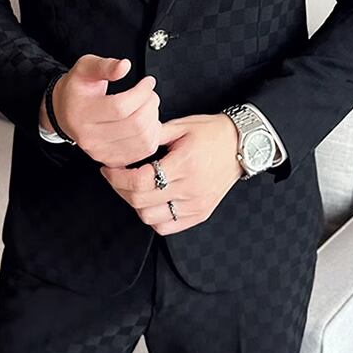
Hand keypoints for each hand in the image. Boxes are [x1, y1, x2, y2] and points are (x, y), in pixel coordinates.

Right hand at [42, 54, 161, 166]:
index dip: (141, 93)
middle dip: (150, 105)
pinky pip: (143, 152)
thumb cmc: (77, 89)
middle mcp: (90, 136)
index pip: (120, 107)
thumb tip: (125, 66)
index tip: (148, 82)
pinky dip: (152, 136)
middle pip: (135, 125)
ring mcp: (100, 151)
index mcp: (83, 112)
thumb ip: (105, 66)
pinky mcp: (110, 159)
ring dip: (154, 120)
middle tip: (150, 93)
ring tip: (149, 106)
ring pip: (142, 140)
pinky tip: (148, 122)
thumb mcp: (85, 68)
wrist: (64, 112)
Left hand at [100, 113, 242, 234]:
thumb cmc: (212, 132)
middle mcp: (191, 188)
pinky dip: (152, 217)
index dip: (118, 177)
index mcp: (185, 164)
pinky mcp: (200, 213)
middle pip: (141, 201)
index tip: (109, 168)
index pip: (141, 181)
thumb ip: (153, 133)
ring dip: (134, 204)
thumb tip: (127, 139)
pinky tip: (150, 201)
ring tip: (132, 187)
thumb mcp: (182, 125)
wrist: (242, 145)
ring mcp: (196, 204)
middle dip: (119, 189)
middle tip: (114, 176)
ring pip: (150, 218)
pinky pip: (167, 227)